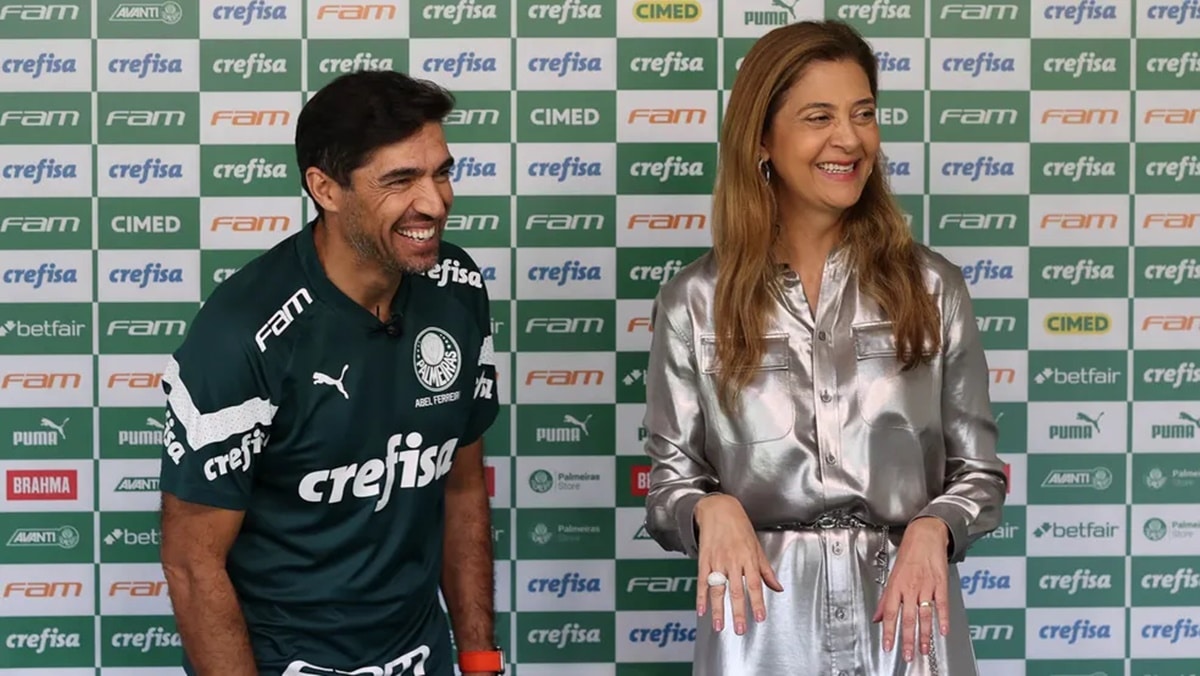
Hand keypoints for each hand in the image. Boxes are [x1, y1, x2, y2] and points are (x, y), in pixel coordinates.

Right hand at [694, 495, 783, 634]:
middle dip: (738, 611)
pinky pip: (702, 581)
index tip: (759, 617)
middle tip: (740, 629)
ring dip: (718, 609)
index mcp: (748, 558)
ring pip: (717, 589)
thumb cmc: (739, 526)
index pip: (754, 584)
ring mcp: (716, 561)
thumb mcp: (757, 546)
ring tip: (719, 626)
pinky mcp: (704, 560)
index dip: (757, 602)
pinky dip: (700, 597)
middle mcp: (732, 560)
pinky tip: (701, 610)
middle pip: (735, 590)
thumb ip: (766, 570)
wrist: (718, 509)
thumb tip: (777, 587)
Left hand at [872, 517, 950, 662]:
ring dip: (924, 634)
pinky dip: (943, 618)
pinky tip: (943, 631)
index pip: (890, 613)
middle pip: (907, 617)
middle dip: (907, 639)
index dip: (889, 631)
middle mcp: (910, 587)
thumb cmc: (909, 553)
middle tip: (908, 655)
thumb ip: (886, 599)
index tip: (888, 646)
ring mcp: (926, 585)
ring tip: (924, 649)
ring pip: (924, 614)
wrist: (925, 535)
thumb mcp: (893, 575)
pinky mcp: (941, 583)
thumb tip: (878, 617)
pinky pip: (942, 604)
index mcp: (896, 585)